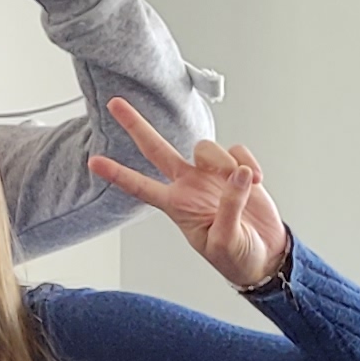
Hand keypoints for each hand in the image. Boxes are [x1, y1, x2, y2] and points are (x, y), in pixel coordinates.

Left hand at [88, 99, 282, 290]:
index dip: (118, 174)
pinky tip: (258, 179)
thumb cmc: (236, 257)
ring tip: (246, 182)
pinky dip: (249, 161)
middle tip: (114, 103)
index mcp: (177, 206)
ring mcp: (211, 176)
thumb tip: (238, 174)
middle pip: (156, 149)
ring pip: (205, 147)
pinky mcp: (236, 169)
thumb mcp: (225, 241)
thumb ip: (229, 206)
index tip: (93, 162)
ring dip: (224, 160)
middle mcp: (189, 186)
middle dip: (137, 126)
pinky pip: (237, 151)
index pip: (141, 187)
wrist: (265, 255)